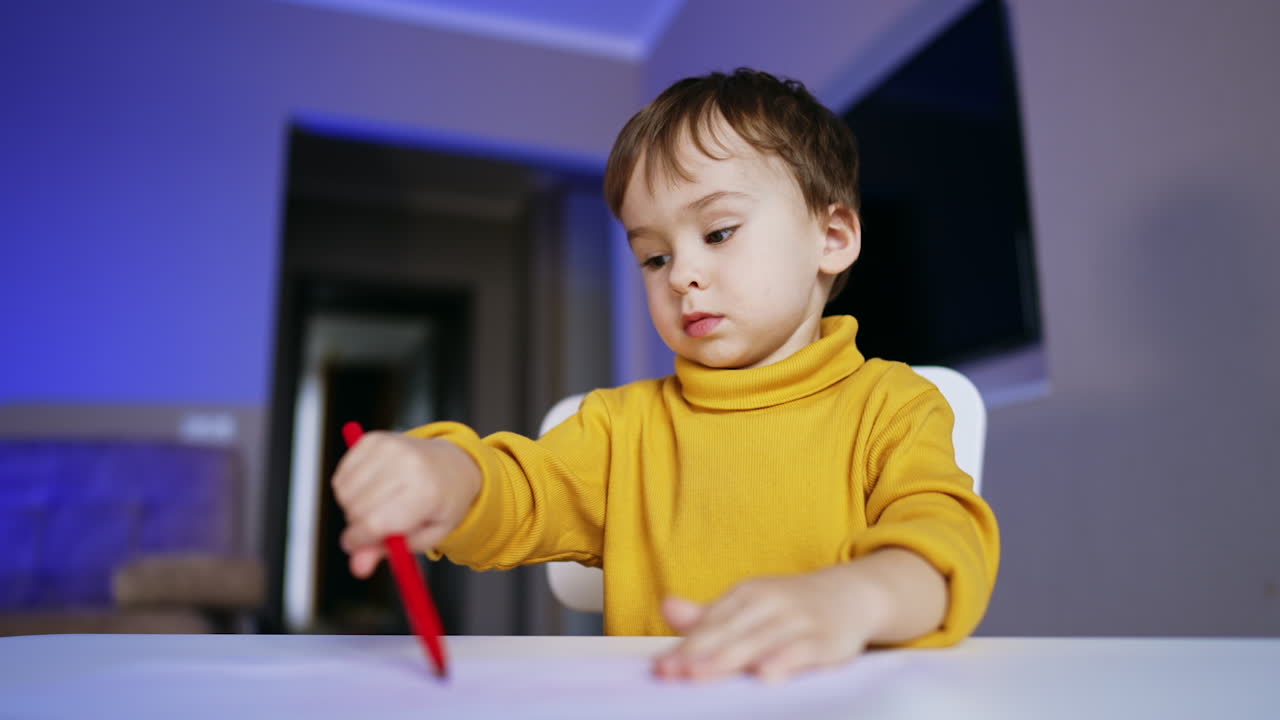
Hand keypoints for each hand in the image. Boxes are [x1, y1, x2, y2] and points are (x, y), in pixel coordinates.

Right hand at [331, 431, 480, 578]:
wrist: (452, 464)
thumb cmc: (440, 503)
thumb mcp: (427, 536)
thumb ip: (392, 552)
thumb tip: (358, 568)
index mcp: (426, 492)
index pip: (375, 522)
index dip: (359, 541)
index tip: (357, 547)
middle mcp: (407, 464)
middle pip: (357, 509)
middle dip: (358, 526)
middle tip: (377, 526)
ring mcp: (389, 447)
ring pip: (344, 493)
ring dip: (352, 507)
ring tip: (379, 505)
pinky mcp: (373, 439)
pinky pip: (341, 476)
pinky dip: (348, 489)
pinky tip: (371, 488)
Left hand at [652, 566, 889, 683]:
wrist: (851, 595)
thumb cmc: (788, 607)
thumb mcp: (749, 605)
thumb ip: (708, 615)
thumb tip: (666, 606)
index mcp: (747, 594)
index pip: (710, 624)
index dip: (685, 647)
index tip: (661, 668)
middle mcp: (771, 602)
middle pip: (729, 633)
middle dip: (699, 656)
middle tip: (673, 674)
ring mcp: (799, 619)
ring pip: (760, 642)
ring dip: (730, 660)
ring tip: (701, 676)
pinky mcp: (827, 638)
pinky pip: (803, 652)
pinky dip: (784, 662)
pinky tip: (766, 676)